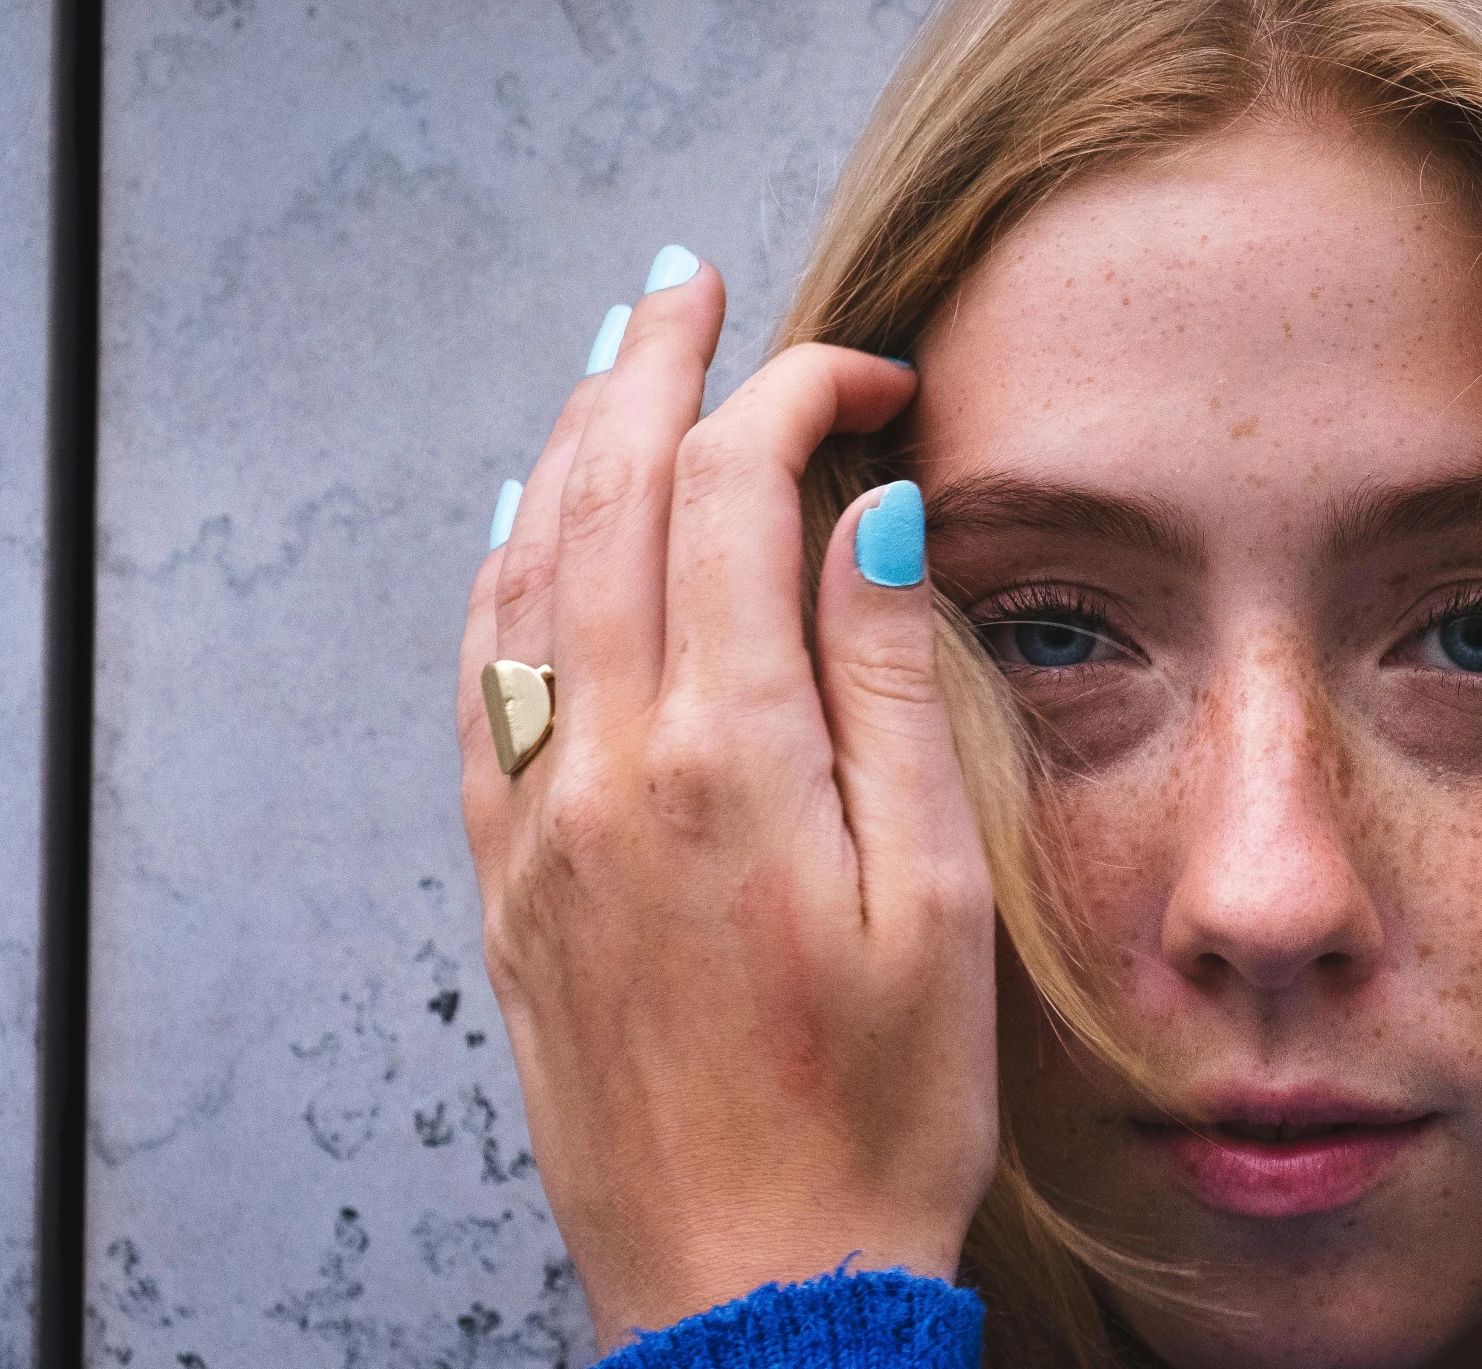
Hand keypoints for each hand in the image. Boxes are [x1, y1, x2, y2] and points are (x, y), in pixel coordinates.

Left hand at [456, 252, 995, 1346]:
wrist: (750, 1278)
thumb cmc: (874, 1110)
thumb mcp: (932, 899)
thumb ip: (883, 687)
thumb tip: (872, 514)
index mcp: (726, 758)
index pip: (738, 499)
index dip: (799, 400)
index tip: (873, 377)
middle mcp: (605, 766)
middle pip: (609, 501)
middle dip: (653, 370)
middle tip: (692, 281)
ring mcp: (537, 820)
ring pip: (529, 573)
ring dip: (568, 444)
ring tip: (609, 358)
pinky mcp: (510, 878)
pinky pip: (481, 681)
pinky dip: (499, 573)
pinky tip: (515, 525)